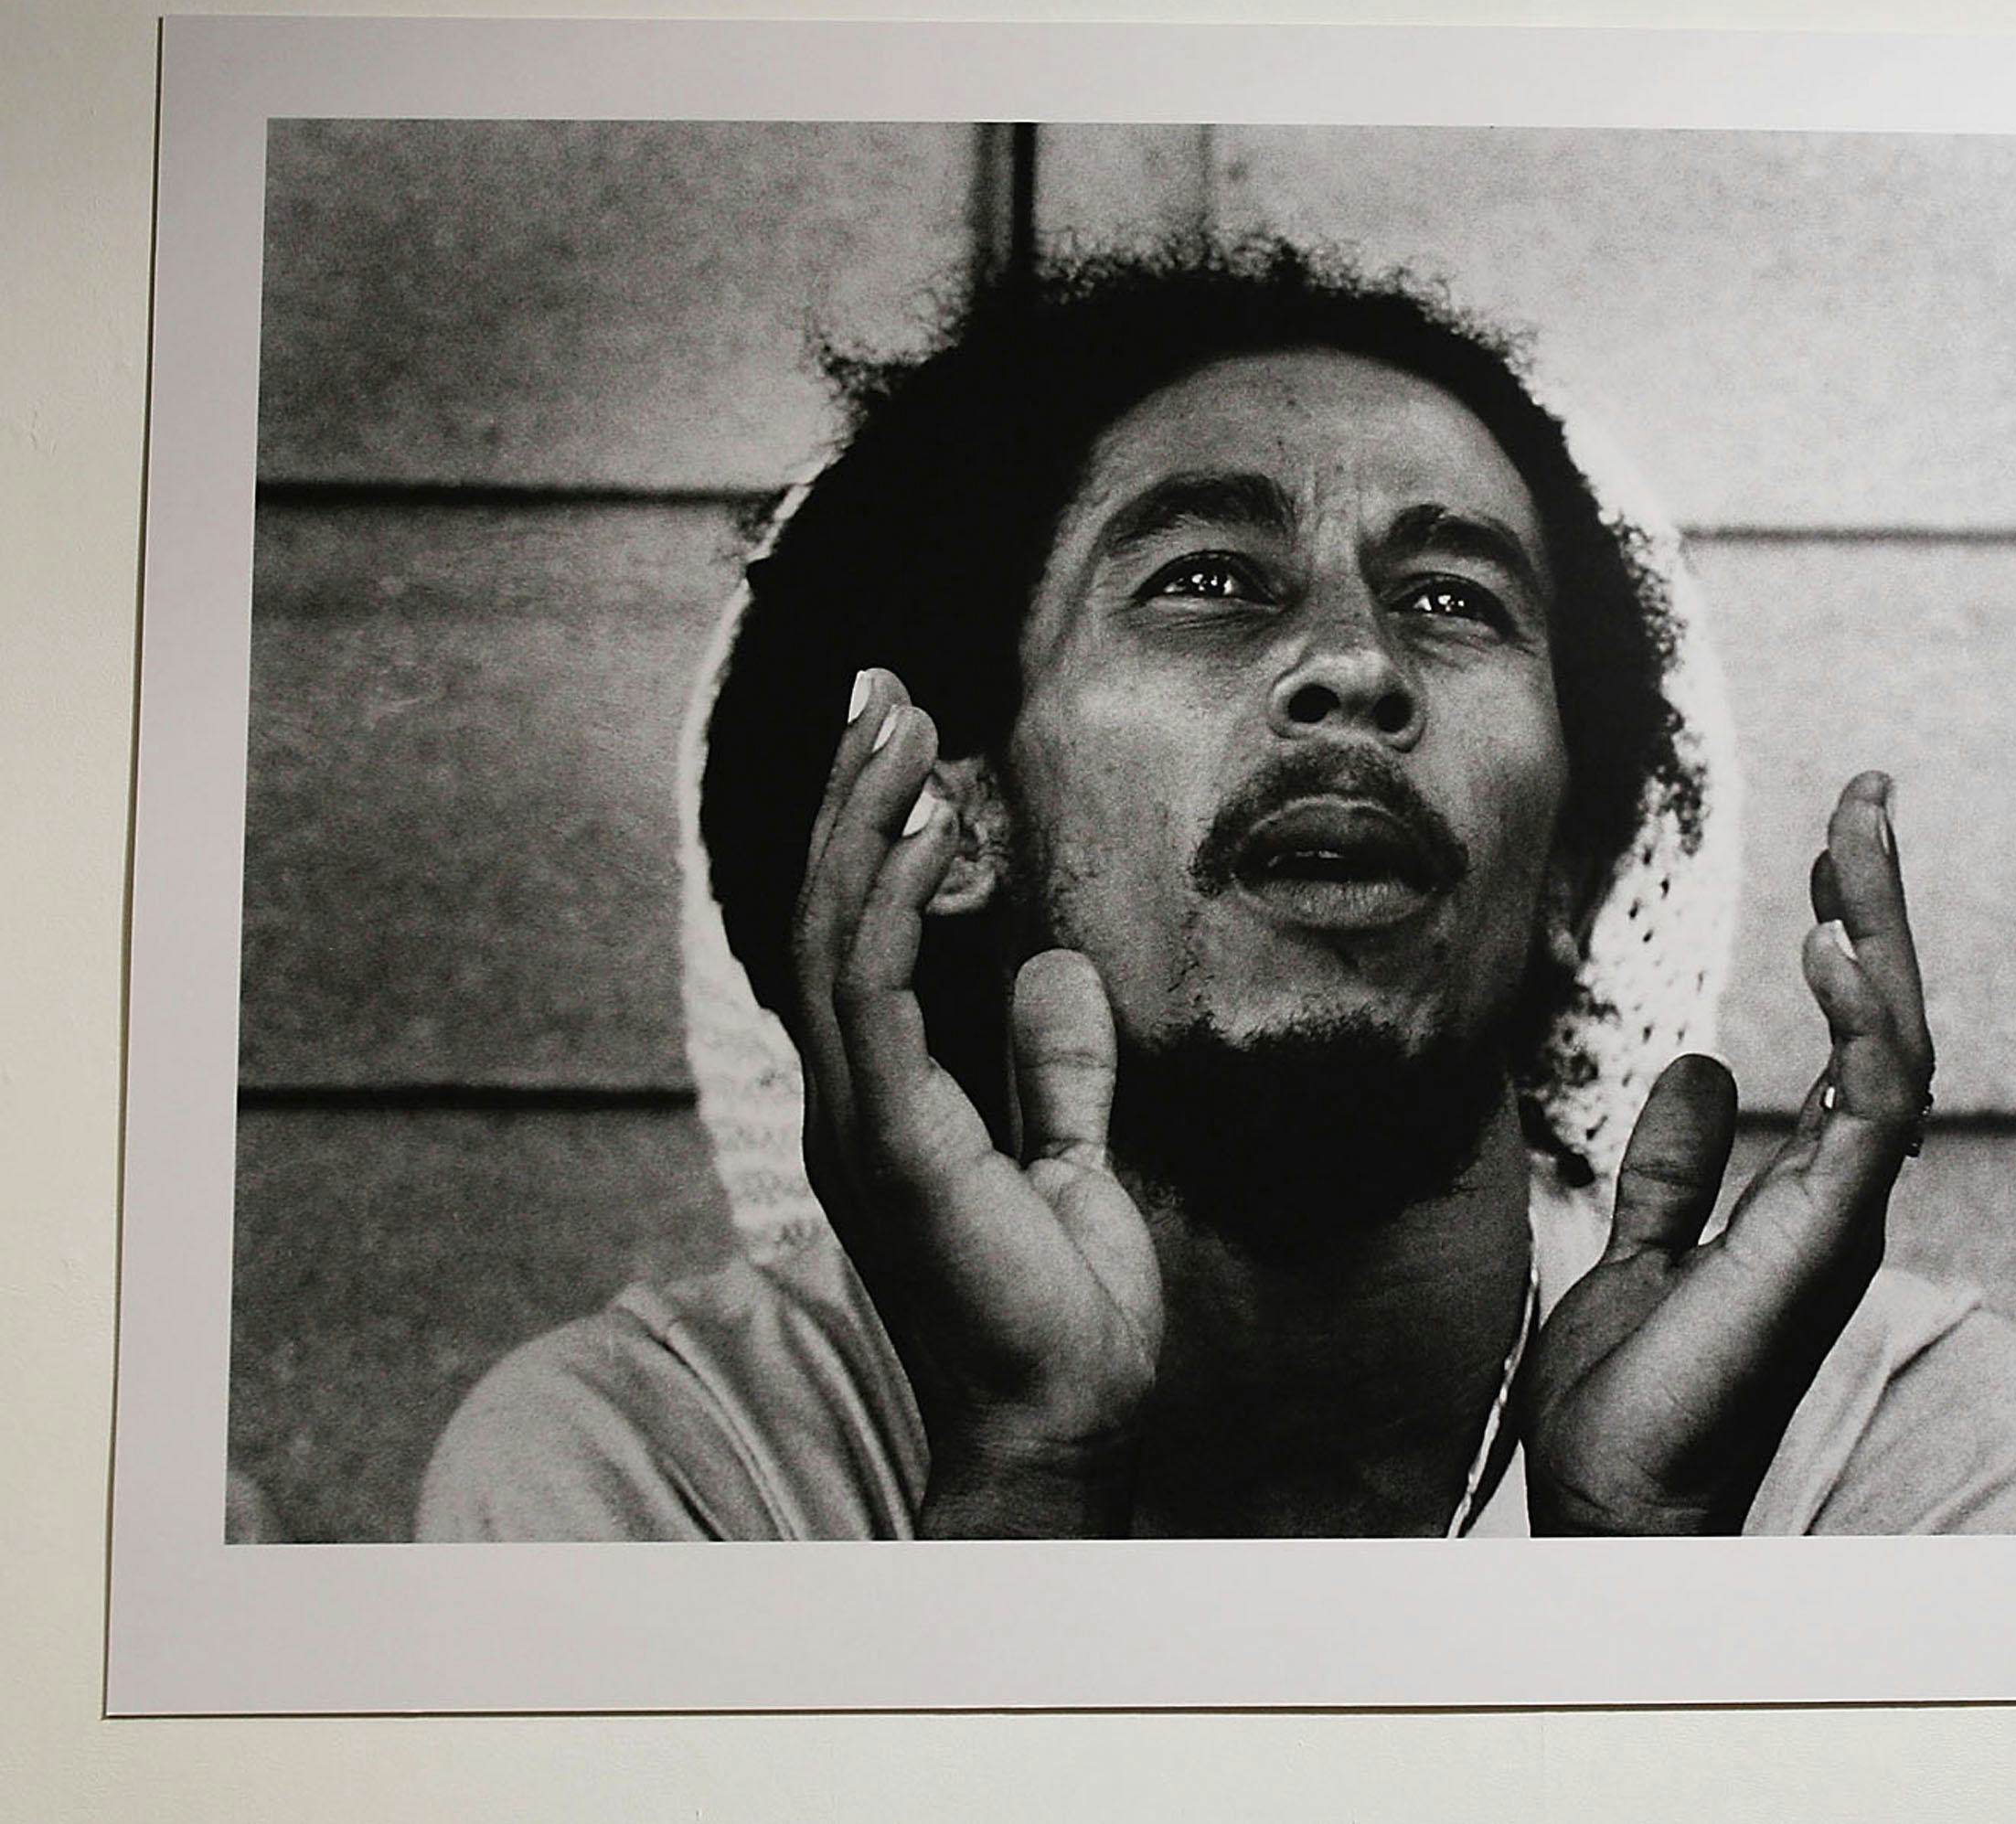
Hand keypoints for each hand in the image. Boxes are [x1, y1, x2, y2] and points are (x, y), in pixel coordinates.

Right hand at [788, 671, 1162, 1536]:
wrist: (1061, 1429)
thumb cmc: (1061, 1325)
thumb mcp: (1075, 1172)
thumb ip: (1057, 1076)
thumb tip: (1058, 973)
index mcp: (887, 1110)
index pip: (857, 948)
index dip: (870, 844)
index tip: (906, 750)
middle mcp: (853, 1107)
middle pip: (831, 922)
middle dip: (852, 803)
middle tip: (881, 696)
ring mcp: (862, 1126)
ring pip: (837, 940)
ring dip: (865, 827)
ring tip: (900, 731)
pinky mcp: (895, 1145)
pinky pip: (876, 998)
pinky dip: (896, 906)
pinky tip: (931, 834)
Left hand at [1517, 771, 1933, 1534]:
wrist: (1617, 1504)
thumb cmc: (1634, 1406)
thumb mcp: (1644, 1250)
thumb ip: (1678, 1165)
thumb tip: (1704, 1065)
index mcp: (1807, 1194)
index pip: (1853, 1041)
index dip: (1852, 941)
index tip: (1835, 850)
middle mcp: (1843, 1196)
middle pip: (1890, 1020)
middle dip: (1880, 903)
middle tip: (1867, 796)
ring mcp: (1846, 1214)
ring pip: (1901, 1042)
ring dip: (1882, 931)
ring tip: (1856, 832)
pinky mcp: (1828, 1235)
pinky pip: (1878, 1106)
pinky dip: (1864, 1018)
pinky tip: (1833, 941)